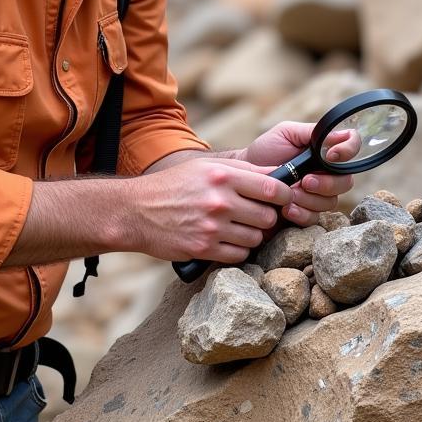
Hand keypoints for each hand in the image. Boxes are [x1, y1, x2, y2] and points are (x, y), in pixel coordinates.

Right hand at [129, 157, 296, 264]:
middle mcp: (220, 202)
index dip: (284, 195)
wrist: (136, 210)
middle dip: (266, 217)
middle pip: (268, 217)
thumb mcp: (204, 166)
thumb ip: (241, 169)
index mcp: (222, 176)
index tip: (282, 198)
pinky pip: (239, 255)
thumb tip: (278, 173)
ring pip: (256, 238)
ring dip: (251, 234)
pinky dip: (237, 249)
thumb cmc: (174, 185)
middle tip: (253, 214)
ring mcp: (212, 227)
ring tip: (235, 226)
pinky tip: (225, 240)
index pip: (273, 188)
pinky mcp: (204, 249)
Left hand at [241, 121, 354, 227]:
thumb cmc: (266, 151)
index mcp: (325, 153)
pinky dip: (301, 213)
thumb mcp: (287, 133)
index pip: (352, 151)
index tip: (331, 155)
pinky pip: (315, 218)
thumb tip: (341, 134)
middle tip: (305, 181)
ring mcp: (318, 196)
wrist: (244, 176)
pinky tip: (286, 209)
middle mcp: (327, 175)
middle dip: (326, 184)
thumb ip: (312, 133)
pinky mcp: (306, 213)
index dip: (348, 152)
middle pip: (345, 182)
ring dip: (309, 199)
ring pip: (330, 202)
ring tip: (289, 195)